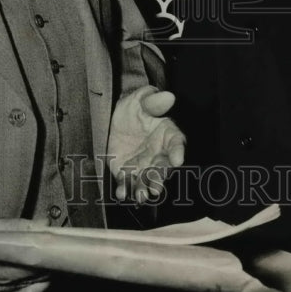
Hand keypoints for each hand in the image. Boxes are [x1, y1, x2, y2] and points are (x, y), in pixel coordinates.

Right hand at [0, 208, 50, 291]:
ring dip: (40, 276)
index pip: (3, 271)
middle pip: (15, 282)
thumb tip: (41, 225)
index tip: (47, 251)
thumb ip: (11, 226)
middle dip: (39, 267)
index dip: (28, 261)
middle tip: (58, 253)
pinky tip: (45, 272)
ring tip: (55, 260)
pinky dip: (35, 285)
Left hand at [107, 86, 185, 203]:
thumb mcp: (140, 99)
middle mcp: (158, 153)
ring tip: (141, 195)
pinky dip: (125, 189)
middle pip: (162, 168)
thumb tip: (169, 96)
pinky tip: (121, 193)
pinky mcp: (127, 172)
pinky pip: (127, 183)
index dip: (177, 151)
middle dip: (159, 179)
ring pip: (146, 179)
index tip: (177, 160)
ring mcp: (143, 165)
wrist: (113, 118)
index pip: (176, 142)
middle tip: (155, 188)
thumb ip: (153, 100)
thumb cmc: (133, 108)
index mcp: (166, 134)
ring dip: (144, 189)